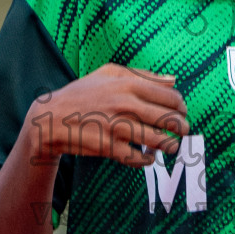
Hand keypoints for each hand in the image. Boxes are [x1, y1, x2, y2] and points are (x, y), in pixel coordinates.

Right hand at [26, 63, 188, 167]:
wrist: (51, 118)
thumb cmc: (82, 93)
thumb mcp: (109, 73)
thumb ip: (143, 74)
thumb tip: (173, 80)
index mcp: (128, 84)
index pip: (170, 97)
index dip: (181, 107)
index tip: (182, 112)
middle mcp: (125, 104)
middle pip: (168, 119)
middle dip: (181, 127)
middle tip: (183, 131)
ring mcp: (117, 127)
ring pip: (158, 140)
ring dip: (170, 145)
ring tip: (172, 146)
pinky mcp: (109, 147)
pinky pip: (138, 158)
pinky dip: (147, 160)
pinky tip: (148, 157)